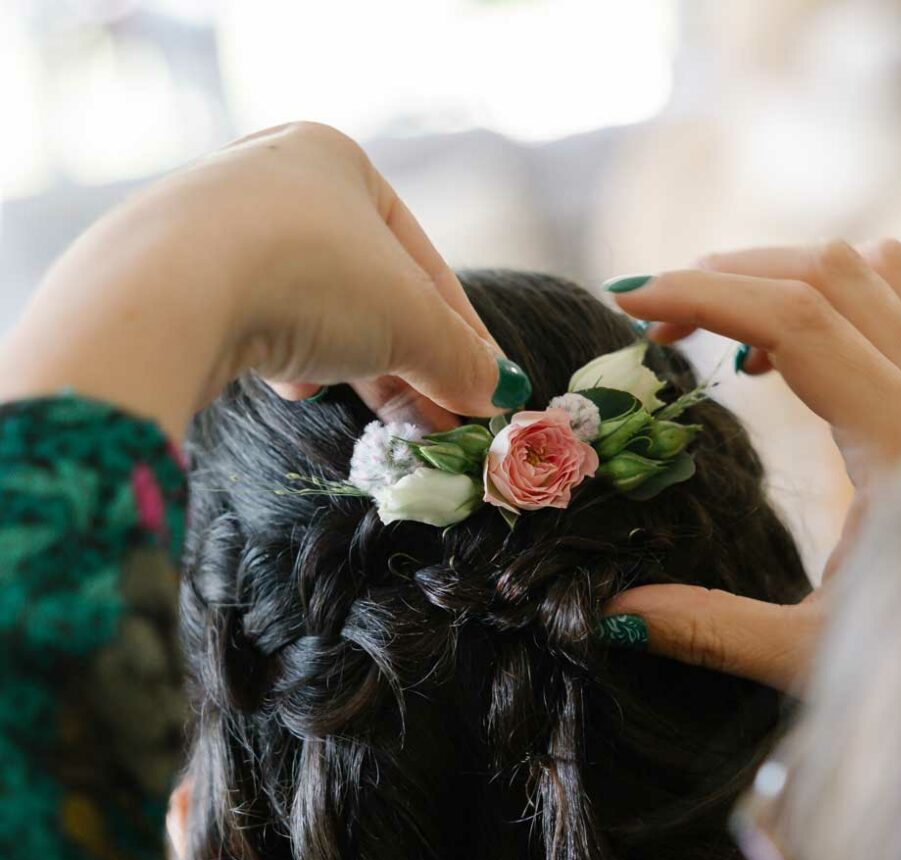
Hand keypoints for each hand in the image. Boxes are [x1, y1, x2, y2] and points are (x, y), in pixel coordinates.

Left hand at [0, 123, 526, 439]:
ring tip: (379, 410)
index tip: (484, 390)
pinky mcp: (177, 281)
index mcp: (334, 161)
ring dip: (352, 364)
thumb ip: (459, 359)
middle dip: (409, 361)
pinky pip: (255, 324)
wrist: (168, 290)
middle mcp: (271, 181)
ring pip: (312, 310)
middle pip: (366, 289)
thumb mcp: (411, 322)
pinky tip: (292, 384)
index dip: (461, 333)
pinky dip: (286, 359)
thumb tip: (493, 395)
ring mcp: (216, 228)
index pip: (420, 260)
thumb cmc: (313, 278)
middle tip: (441, 419)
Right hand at [604, 240, 900, 689]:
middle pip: (825, 274)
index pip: (794, 321)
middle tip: (656, 322)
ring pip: (872, 270)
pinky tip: (796, 346)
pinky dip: (839, 291)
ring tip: (720, 323)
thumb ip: (711, 628)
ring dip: (783, 275)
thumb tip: (611, 613)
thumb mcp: (815, 653)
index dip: (703, 296)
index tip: (629, 305)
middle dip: (726, 278)